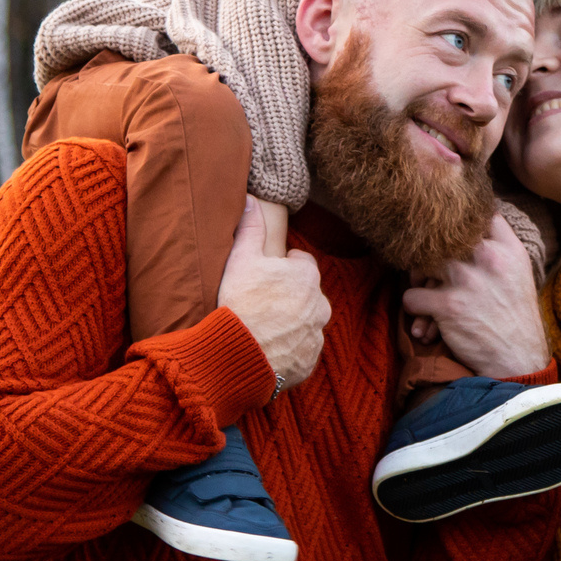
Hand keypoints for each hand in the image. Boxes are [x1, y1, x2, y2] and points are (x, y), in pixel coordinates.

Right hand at [216, 198, 328, 392]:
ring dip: (290, 324)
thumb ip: (250, 228)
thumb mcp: (242, 259)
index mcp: (307, 276)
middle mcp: (320, 304)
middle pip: (305, 294)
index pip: (302, 264)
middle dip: (288, 296)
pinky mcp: (309, 360)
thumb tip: (251, 200)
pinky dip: (288, 348)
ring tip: (262, 328)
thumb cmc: (241, 303)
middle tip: (261, 303)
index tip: (265, 277)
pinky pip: (301, 350)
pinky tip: (267, 348)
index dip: (282, 268)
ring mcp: (316, 334)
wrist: (239, 354)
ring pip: (305, 323)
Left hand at [399, 214, 548, 378]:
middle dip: (430, 252)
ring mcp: (466, 279)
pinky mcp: (448, 305)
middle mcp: (487, 256)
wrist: (519, 358)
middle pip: (440, 236)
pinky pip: (411, 296)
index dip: (456, 220)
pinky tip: (426, 321)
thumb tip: (475, 218)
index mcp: (507, 247)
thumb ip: (499, 244)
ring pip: (420, 263)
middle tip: (431, 272)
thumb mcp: (518, 271)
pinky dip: (414, 309)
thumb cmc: (516, 315)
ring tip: (427, 296)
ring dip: (417, 281)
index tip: (448, 234)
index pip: (476, 212)